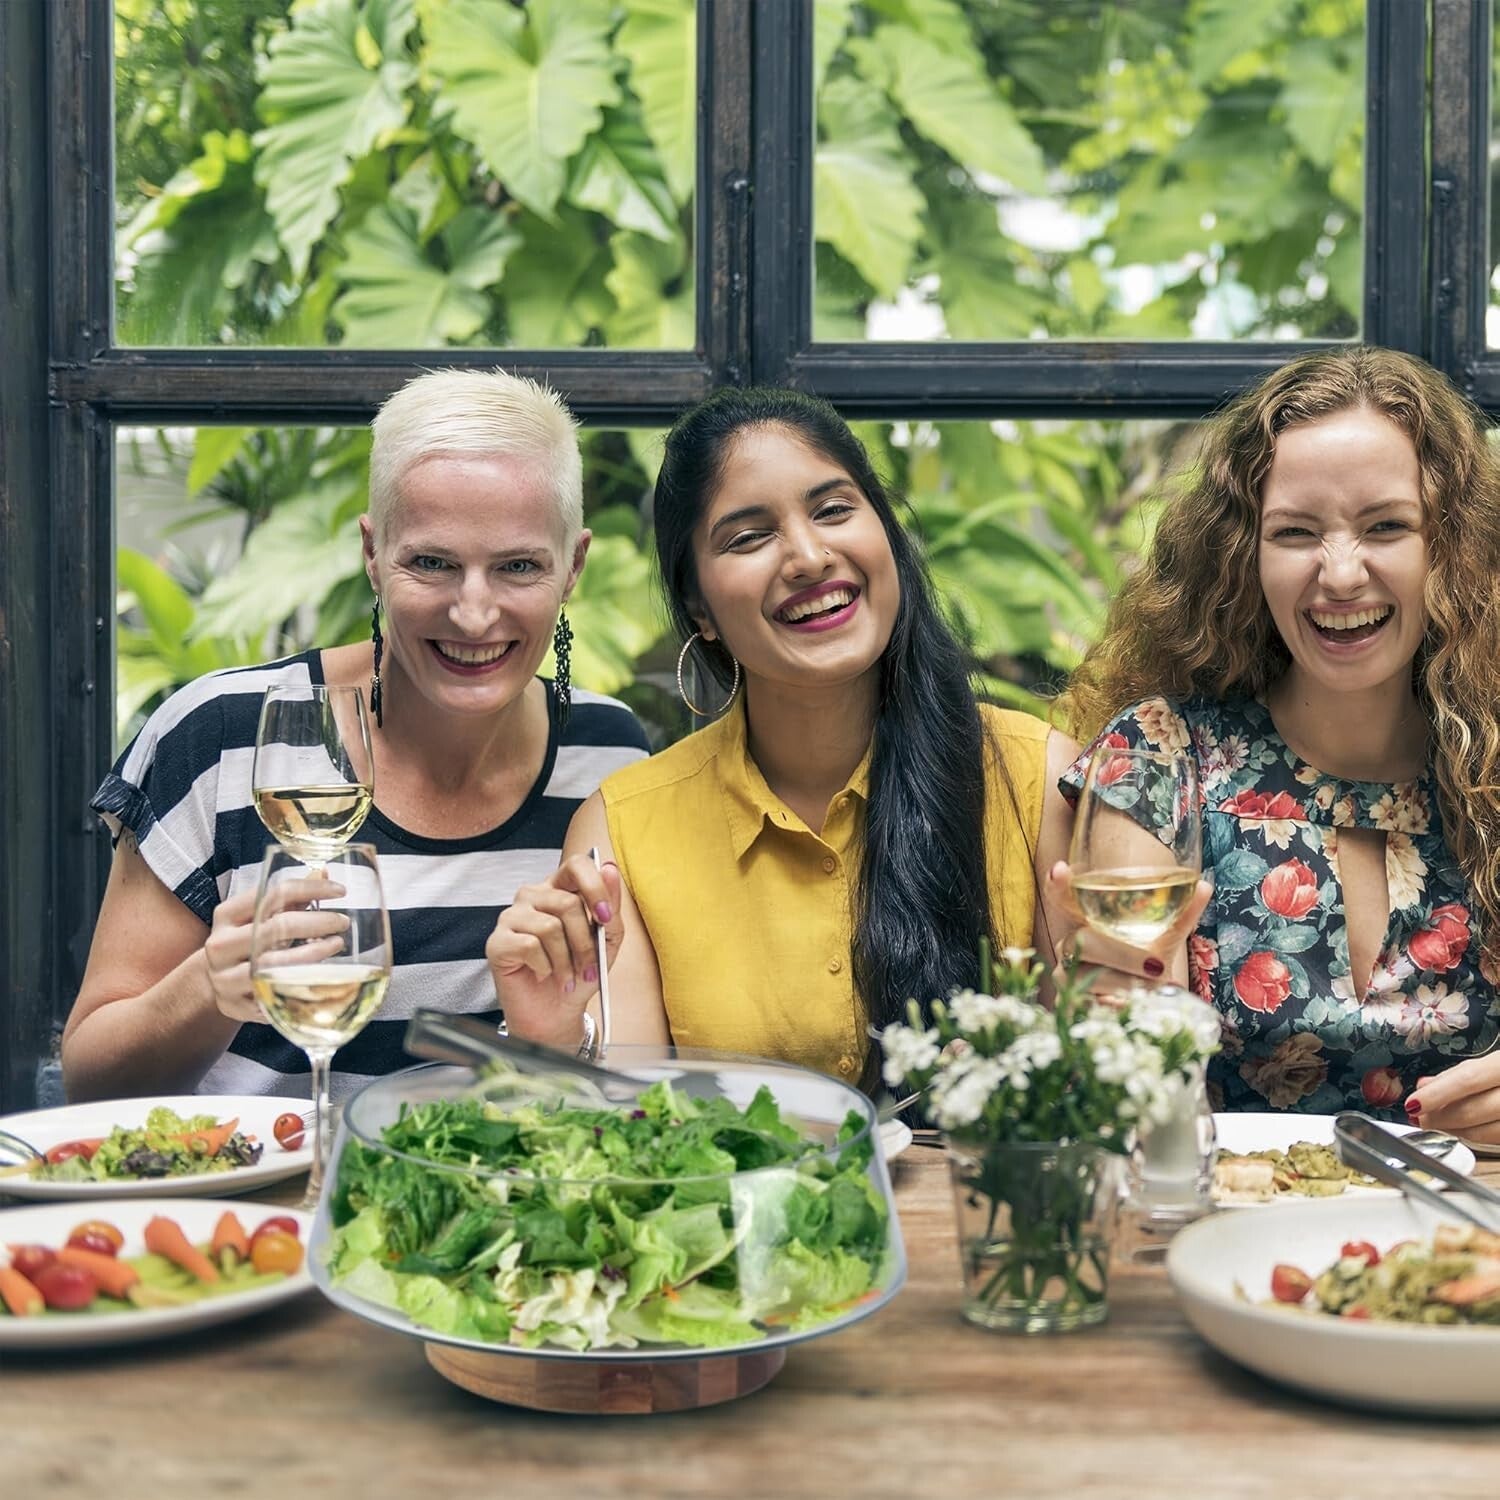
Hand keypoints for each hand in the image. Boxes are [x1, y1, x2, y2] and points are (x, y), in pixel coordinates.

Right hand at [203, 877, 347, 1023]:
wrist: (212, 982)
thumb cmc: (245, 941)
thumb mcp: (258, 916)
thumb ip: (289, 898)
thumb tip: (323, 873)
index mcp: (226, 915)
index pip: (274, 894)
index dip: (311, 889)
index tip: (340, 891)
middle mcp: (222, 945)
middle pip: (278, 927)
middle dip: (318, 922)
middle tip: (341, 921)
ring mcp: (226, 978)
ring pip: (276, 964)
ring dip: (314, 954)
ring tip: (336, 944)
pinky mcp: (236, 1005)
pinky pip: (275, 995)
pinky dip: (301, 985)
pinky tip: (320, 977)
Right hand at [487, 856, 623, 1046]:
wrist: (555, 1013)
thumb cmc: (579, 973)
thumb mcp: (607, 942)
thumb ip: (610, 907)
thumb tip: (610, 868)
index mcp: (560, 889)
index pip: (577, 864)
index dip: (595, 887)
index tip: (606, 917)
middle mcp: (533, 896)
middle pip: (567, 902)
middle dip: (585, 942)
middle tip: (589, 968)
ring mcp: (512, 916)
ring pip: (550, 927)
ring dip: (566, 961)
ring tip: (567, 976)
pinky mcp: (497, 941)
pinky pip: (529, 945)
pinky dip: (545, 967)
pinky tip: (542, 974)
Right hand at [1046, 860, 1212, 1002]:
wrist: (1135, 1007)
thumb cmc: (1142, 968)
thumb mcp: (1162, 941)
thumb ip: (1181, 916)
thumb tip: (1206, 887)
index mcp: (1086, 924)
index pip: (1063, 900)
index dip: (1058, 886)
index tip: (1060, 868)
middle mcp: (1069, 947)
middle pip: (1084, 941)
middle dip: (1123, 954)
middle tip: (1157, 966)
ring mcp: (1064, 977)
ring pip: (1088, 977)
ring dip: (1126, 985)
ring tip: (1155, 992)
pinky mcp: (1067, 1007)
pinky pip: (1089, 1006)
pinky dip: (1116, 1008)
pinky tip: (1131, 1009)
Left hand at [1408, 1053, 1499, 1145]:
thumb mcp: (1493, 1063)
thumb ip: (1459, 1074)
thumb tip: (1424, 1085)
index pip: (1468, 1079)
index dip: (1438, 1094)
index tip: (1413, 1104)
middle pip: (1475, 1110)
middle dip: (1441, 1117)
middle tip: (1419, 1118)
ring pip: (1487, 1132)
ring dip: (1456, 1130)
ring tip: (1436, 1124)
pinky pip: (1499, 1140)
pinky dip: (1476, 1136)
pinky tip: (1462, 1130)